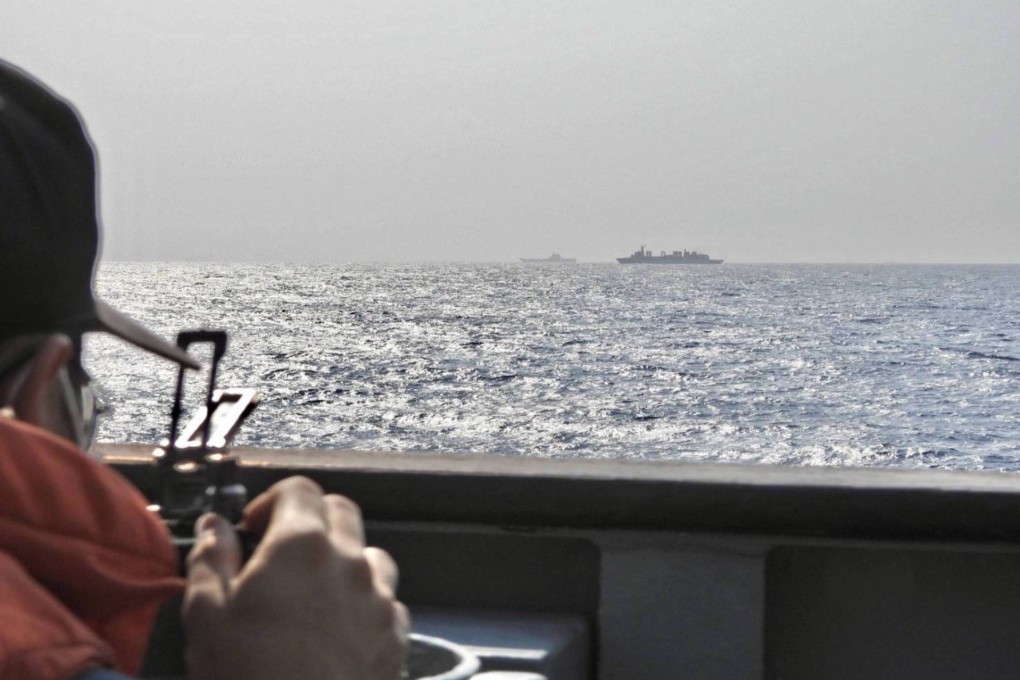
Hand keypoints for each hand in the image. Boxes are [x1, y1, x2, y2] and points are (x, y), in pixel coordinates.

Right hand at [183, 476, 409, 679]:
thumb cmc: (248, 677)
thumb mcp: (207, 617)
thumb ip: (212, 560)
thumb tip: (215, 525)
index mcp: (302, 544)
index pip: (300, 489)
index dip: (273, 501)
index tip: (252, 529)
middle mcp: (350, 560)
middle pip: (341, 511)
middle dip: (310, 520)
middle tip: (280, 555)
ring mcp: (380, 597)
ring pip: (370, 554)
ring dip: (344, 560)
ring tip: (313, 593)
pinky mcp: (397, 635)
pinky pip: (388, 600)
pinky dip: (366, 602)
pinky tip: (341, 629)